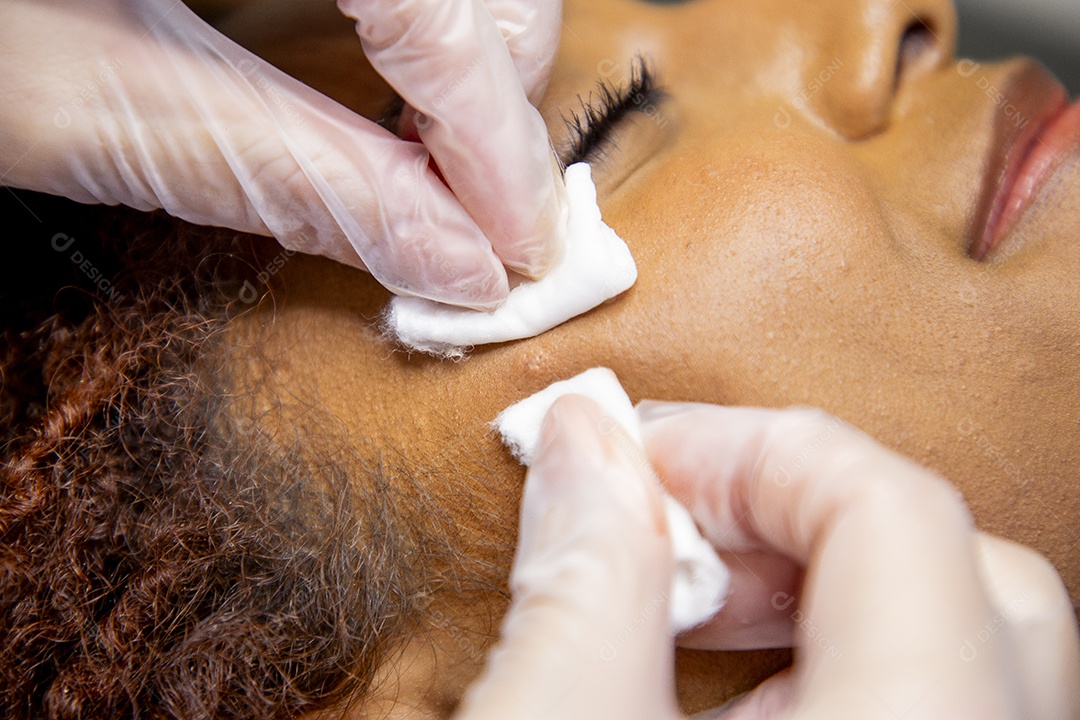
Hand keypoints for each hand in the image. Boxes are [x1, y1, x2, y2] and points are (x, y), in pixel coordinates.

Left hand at [0, 0, 563, 308]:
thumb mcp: (76, 97)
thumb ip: (283, 174)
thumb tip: (444, 260)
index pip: (437, 3)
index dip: (496, 137)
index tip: (519, 246)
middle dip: (499, 101)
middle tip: (477, 221)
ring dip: (474, 64)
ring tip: (440, 167)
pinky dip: (425, 30)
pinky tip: (396, 93)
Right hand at [457, 396, 1079, 718]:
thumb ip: (577, 591)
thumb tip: (583, 444)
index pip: (899, 517)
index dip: (754, 453)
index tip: (639, 460)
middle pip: (968, 568)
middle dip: (803, 511)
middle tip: (677, 523)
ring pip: (958, 638)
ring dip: (817, 582)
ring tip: (689, 598)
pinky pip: (931, 699)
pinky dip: (830, 657)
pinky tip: (726, 681)